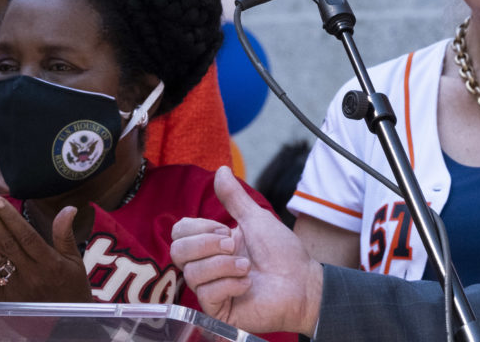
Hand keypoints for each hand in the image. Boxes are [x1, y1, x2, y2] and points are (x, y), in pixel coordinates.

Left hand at [0, 194, 92, 301]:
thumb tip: (68, 208)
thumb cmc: (72, 287)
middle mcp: (30, 273)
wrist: (66, 321)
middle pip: (5, 243)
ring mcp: (15, 287)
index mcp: (49, 262)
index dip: (10, 218)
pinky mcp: (4, 299)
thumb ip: (65, 235)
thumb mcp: (75, 260)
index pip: (26, 236)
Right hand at [170, 165, 322, 335]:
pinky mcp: (217, 310)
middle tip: (234, 246)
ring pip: (192, 272)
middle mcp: (206, 266)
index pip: (180, 232)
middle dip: (208, 244)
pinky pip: (207, 293)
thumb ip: (234, 198)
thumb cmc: (282, 252)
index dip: (200, 228)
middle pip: (177, 251)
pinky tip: (248, 284)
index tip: (226, 229)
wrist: (301, 281)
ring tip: (247, 266)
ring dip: (224, 264)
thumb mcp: (255, 219)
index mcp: (212, 244)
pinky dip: (231, 283)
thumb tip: (221, 169)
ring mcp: (210, 290)